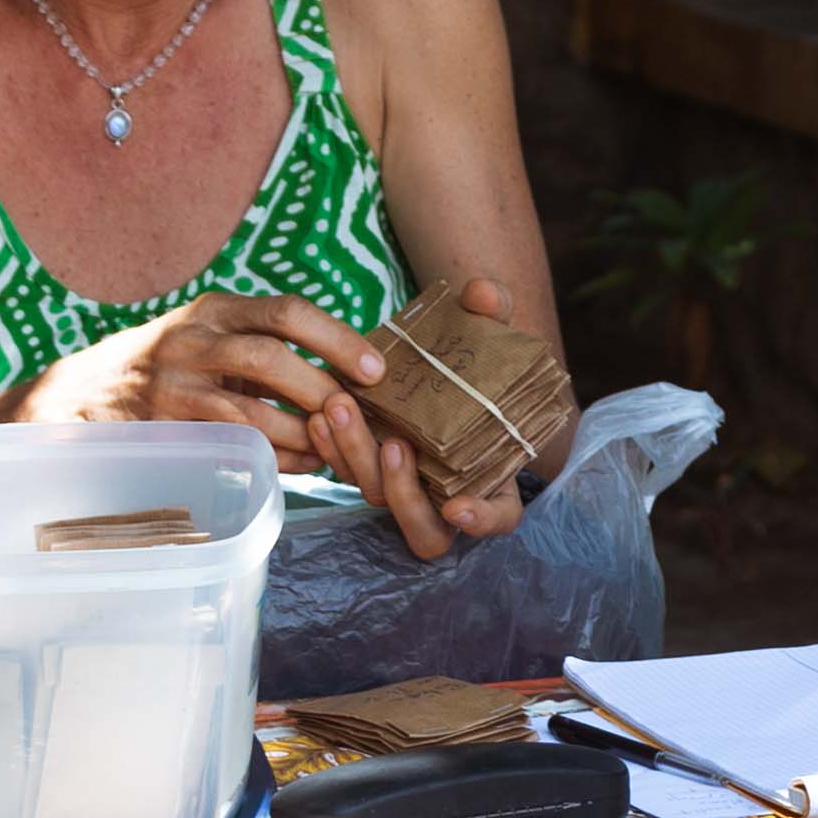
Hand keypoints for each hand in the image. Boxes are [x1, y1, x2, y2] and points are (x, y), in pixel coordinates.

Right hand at [9, 290, 387, 459]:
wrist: (82, 393)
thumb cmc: (171, 366)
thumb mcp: (212, 335)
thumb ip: (265, 342)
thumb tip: (352, 369)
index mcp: (216, 308)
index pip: (286, 310)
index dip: (338, 338)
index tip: (377, 368)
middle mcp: (192, 339)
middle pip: (270, 358)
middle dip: (323, 387)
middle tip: (360, 412)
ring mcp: (173, 385)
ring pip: (251, 411)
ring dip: (302, 433)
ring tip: (334, 444)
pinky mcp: (163, 428)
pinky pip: (229, 447)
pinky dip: (274, 458)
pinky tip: (300, 462)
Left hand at [301, 275, 536, 564]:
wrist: (438, 365)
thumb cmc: (476, 363)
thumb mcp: (490, 335)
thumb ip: (493, 316)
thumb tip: (482, 292)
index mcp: (491, 477)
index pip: (497, 516)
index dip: (480, 519)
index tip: (457, 506)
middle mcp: (446, 496)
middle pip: (426, 525)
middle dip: (403, 489)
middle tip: (393, 443)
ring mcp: (402, 487)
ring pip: (377, 498)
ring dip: (357, 459)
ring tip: (339, 408)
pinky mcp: (365, 468)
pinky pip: (346, 474)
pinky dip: (332, 448)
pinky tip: (320, 412)